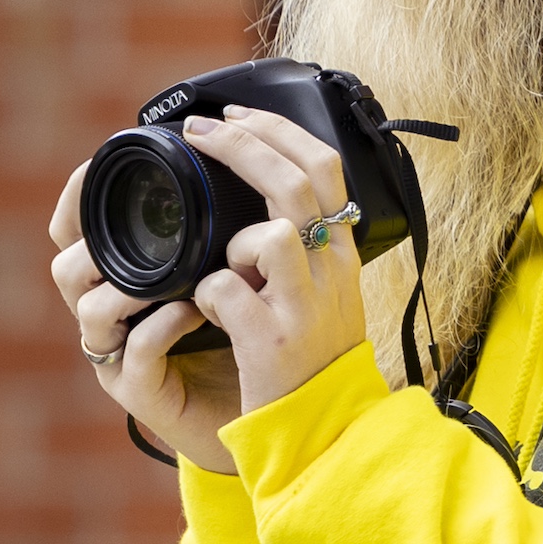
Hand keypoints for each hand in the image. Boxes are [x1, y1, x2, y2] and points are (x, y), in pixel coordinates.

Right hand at [50, 162, 243, 472]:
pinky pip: (136, 355)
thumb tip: (243, 159)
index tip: (99, 161)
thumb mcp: (236, 271)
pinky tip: (195, 311)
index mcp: (129, 279)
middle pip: (69, 265)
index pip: (82, 230)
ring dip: (127, 284)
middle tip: (131, 216)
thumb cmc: (251, 337)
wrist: (273, 414)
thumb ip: (222, 227)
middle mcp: (114, 315)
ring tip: (174, 273)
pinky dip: (161, 327)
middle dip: (87, 238)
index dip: (78, 195)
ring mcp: (122, 355)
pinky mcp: (142, 393)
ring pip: (90, 308)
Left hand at [178, 104, 373, 419]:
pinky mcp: (272, 340)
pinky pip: (224, 289)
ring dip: (233, 240)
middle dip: (242, 144)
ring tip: (224, 266)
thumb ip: (302, 248)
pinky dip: (207, 295)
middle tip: (201, 132)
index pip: (324, 167)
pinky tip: (210, 314)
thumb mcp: (324, 293)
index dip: (277, 130)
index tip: (235, 116)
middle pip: (295, 183)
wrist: (324, 428)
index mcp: (341, 254)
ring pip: (271, 233)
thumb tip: (260, 205)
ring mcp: (304, 306)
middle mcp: (331, 273)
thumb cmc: (313, 359)